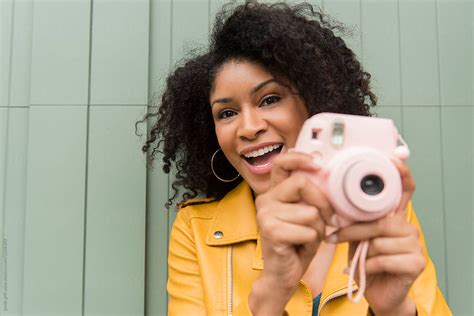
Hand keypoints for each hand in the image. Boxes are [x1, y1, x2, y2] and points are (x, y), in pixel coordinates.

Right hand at [249, 152, 334, 314]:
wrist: (282, 275)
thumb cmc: (297, 244)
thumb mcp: (307, 215)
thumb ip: (311, 196)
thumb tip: (325, 173)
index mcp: (274, 192)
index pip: (282, 163)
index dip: (299, 158)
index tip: (318, 163)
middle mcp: (265, 199)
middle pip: (303, 184)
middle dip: (323, 203)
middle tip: (329, 220)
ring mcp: (265, 214)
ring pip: (310, 212)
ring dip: (318, 229)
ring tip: (307, 238)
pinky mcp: (271, 231)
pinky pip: (308, 230)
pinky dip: (312, 242)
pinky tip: (300, 247)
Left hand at [326, 160, 422, 315]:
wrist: (377, 292)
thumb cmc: (366, 261)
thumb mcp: (358, 236)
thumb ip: (356, 220)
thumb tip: (336, 204)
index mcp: (394, 217)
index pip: (403, 192)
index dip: (401, 175)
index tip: (393, 159)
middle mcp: (408, 227)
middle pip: (380, 221)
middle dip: (355, 231)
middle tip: (335, 238)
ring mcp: (415, 245)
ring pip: (379, 241)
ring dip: (362, 252)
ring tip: (359, 259)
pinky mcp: (416, 262)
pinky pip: (383, 259)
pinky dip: (368, 266)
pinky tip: (368, 270)